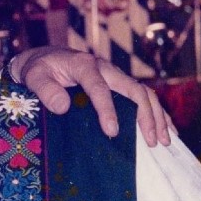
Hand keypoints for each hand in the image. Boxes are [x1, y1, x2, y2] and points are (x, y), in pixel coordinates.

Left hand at [12, 47, 171, 146]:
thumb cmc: (38, 69)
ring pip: (144, 93)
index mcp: (84, 65)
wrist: (44, 59)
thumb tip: (62, 107)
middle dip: (146, 116)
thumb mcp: (33, 76)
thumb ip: (45, 89)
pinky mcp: (117, 85)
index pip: (100, 87)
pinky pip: (142, 97)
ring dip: (157, 116)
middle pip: (134, 89)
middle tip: (152, 142)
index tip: (112, 132)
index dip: (107, 109)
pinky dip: (156, 113)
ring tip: (164, 141)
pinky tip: (166, 130)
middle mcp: (104, 68)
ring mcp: (114, 76)